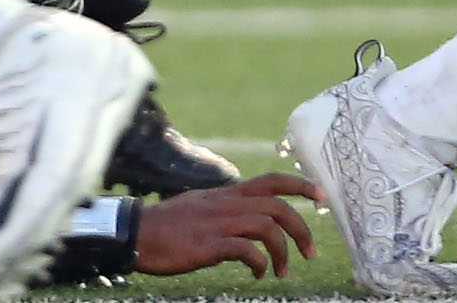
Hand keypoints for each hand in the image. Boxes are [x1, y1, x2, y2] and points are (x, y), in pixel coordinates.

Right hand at [135, 174, 321, 277]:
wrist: (135, 234)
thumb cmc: (167, 224)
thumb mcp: (202, 205)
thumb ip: (226, 208)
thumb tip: (246, 219)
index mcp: (227, 194)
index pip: (271, 180)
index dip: (300, 185)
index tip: (321, 194)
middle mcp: (227, 204)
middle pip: (278, 207)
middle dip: (302, 228)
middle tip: (310, 251)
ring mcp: (218, 223)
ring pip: (267, 227)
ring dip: (283, 251)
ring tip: (283, 270)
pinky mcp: (208, 245)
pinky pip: (246, 250)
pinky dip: (260, 262)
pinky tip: (258, 274)